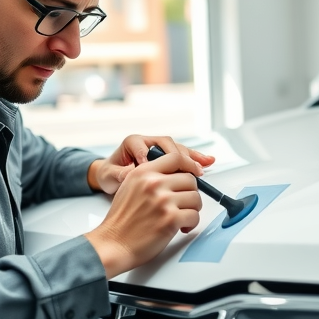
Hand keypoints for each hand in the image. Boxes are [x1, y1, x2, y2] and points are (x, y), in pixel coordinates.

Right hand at [85, 136, 214, 277]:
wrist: (113, 244)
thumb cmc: (121, 220)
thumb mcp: (129, 187)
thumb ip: (150, 177)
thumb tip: (176, 175)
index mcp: (143, 172)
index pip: (175, 157)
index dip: (190, 165)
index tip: (195, 172)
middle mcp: (153, 183)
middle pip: (190, 179)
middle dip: (190, 193)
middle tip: (184, 204)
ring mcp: (163, 201)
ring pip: (195, 198)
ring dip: (192, 210)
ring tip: (181, 217)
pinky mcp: (170, 219)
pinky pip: (194, 216)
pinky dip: (191, 224)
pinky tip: (181, 227)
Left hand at [88, 135, 214, 194]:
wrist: (112, 176)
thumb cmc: (110, 175)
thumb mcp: (110, 176)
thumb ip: (120, 175)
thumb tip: (132, 175)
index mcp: (132, 143)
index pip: (143, 145)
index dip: (148, 157)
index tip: (150, 168)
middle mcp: (148, 142)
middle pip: (166, 144)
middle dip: (178, 156)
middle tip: (187, 169)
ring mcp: (159, 148)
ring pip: (178, 148)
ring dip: (192, 157)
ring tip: (203, 165)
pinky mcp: (168, 156)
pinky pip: (183, 155)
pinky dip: (195, 159)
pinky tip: (208, 162)